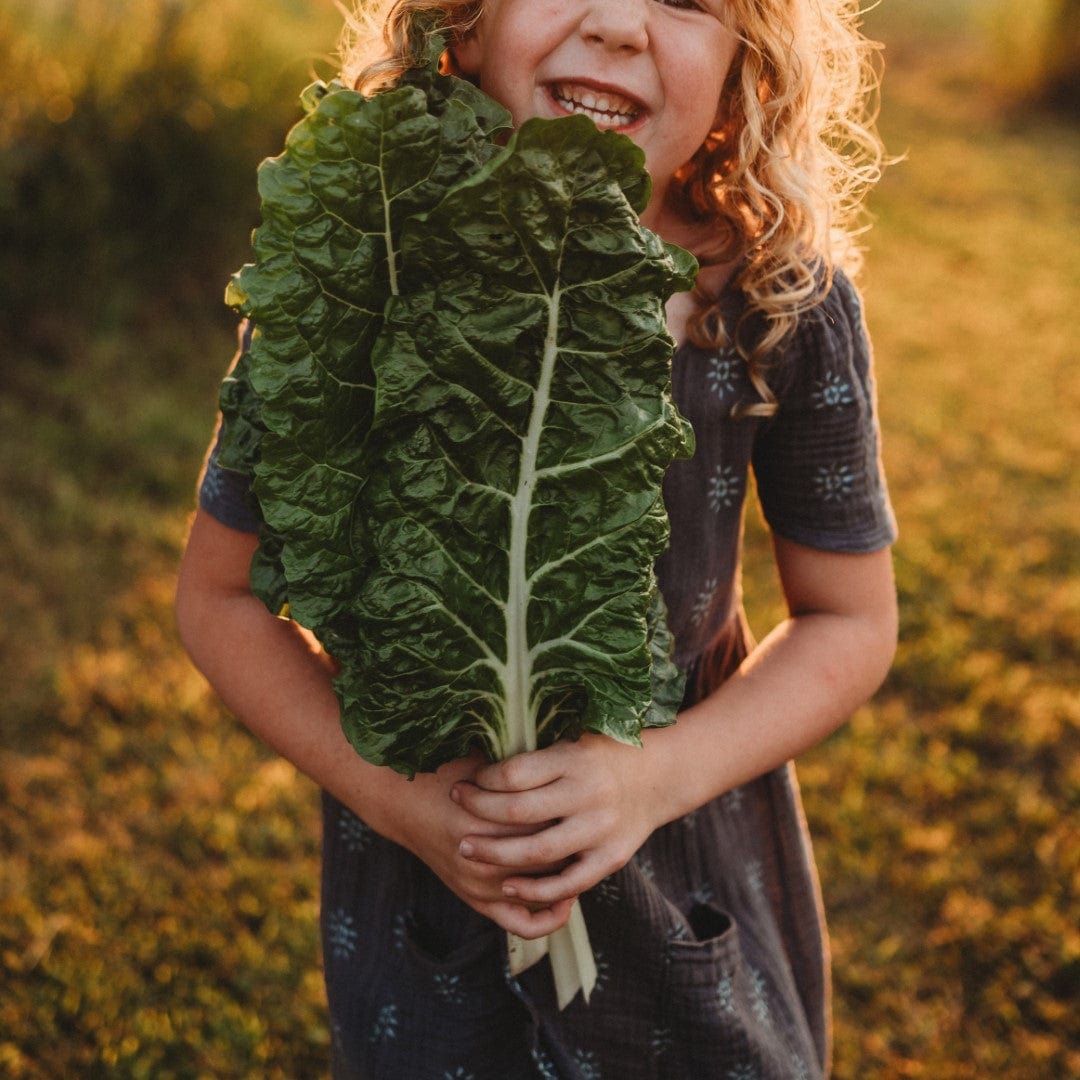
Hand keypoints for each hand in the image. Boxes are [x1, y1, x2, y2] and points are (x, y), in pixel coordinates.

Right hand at [372, 752, 576, 938]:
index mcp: (494, 814)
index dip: (576, 811)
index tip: (592, 799)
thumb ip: (527, 774)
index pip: (554, 820)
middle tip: (593, 826)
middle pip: (553, 854)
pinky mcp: (476, 900)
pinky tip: (563, 895)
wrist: (403, 801)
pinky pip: (523, 923)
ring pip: (543, 886)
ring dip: (566, 872)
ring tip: (583, 852)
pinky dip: (548, 916)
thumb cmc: (449, 773)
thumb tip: (576, 770)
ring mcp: (481, 883)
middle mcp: (488, 854)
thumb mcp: (488, 765)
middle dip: (576, 841)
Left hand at [451, 734, 662, 908]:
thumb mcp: (574, 738)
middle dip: (478, 811)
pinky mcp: (610, 858)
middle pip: (517, 811)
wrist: (659, 776)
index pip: (515, 773)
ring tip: (467, 848)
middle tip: (455, 806)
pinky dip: (535, 890)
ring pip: (536, 851)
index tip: (468, 779)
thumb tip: (480, 750)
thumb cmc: (603, 753)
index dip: (483, 779)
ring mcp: (600, 829)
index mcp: (575, 760)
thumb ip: (537, 752)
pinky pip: (567, 883)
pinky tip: (508, 886)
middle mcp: (588, 794)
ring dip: (495, 853)